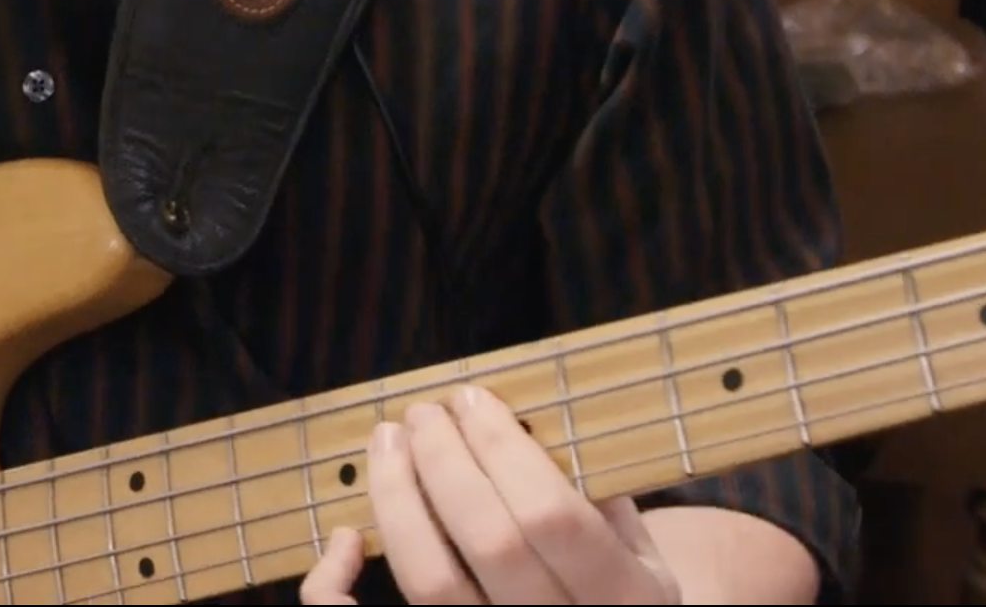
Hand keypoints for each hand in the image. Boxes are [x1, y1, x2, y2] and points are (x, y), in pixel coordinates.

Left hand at [302, 387, 678, 605]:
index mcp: (622, 594)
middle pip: (488, 540)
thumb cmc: (614, 587)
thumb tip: (529, 418)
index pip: (552, 516)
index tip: (472, 398)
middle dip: (445, 460)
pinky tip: (351, 529)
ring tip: (388, 441)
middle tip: (422, 412)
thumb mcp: (637, 549)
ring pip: (429, 580)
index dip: (504, 449)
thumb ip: (598, 493)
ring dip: (397, 497)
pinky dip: (347, 576)